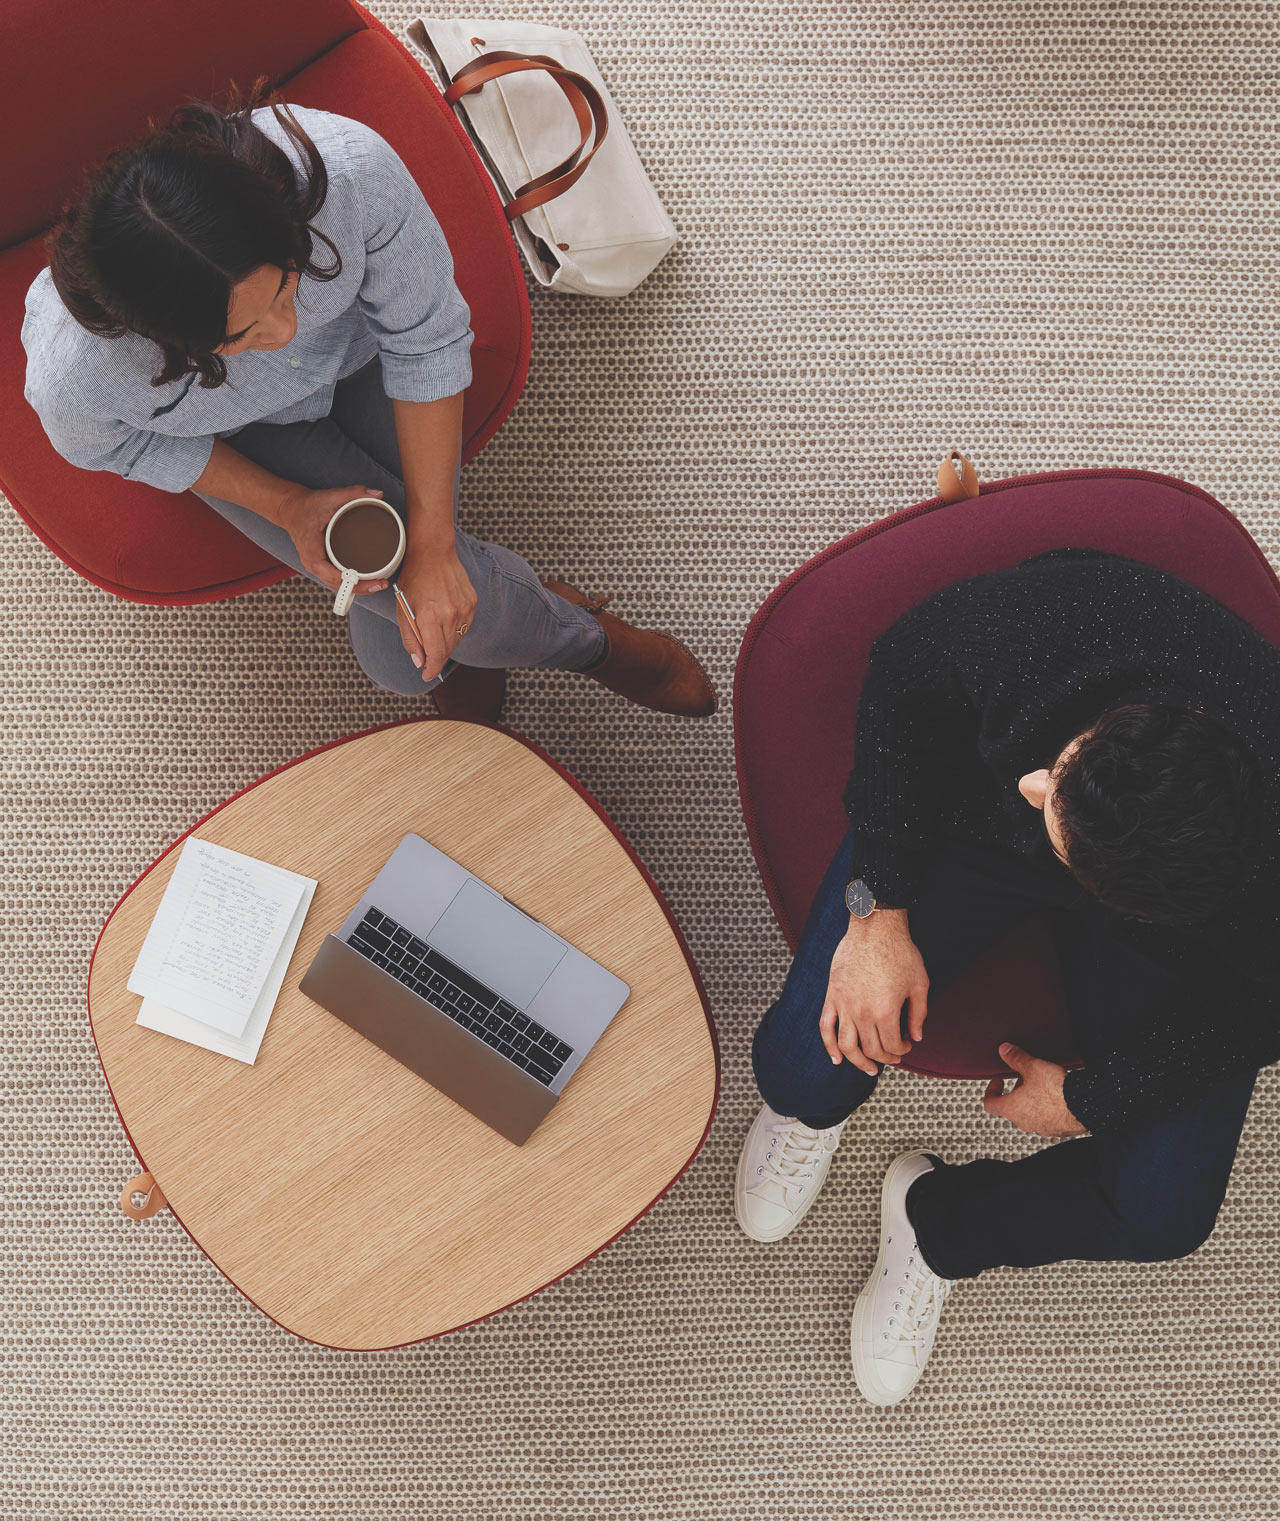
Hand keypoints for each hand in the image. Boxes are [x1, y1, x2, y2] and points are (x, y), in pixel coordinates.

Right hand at [275, 483, 390, 597]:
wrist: (290, 508)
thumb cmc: (306, 505)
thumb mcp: (329, 497)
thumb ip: (354, 493)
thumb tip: (378, 493)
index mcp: (313, 553)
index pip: (334, 577)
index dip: (354, 583)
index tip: (373, 582)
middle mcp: (313, 564)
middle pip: (339, 587)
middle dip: (361, 588)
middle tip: (383, 582)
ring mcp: (317, 567)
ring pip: (338, 586)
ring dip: (357, 588)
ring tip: (379, 583)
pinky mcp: (321, 565)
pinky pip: (337, 580)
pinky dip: (351, 582)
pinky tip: (366, 579)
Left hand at [394, 545, 477, 680]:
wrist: (433, 553)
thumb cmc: (413, 580)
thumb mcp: (403, 610)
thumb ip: (411, 639)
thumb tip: (419, 662)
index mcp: (430, 617)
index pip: (436, 655)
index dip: (432, 670)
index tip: (427, 675)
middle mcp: (450, 615)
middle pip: (447, 650)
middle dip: (436, 656)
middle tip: (426, 655)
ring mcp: (464, 609)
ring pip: (457, 640)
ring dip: (445, 641)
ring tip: (434, 628)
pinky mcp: (472, 603)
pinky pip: (464, 626)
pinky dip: (455, 628)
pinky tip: (445, 616)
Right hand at [819, 911, 928, 1076]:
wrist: (874, 928)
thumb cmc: (900, 952)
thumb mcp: (920, 984)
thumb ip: (919, 1014)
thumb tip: (916, 1037)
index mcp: (886, 1011)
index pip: (893, 1046)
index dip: (902, 1050)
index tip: (907, 1045)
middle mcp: (863, 1013)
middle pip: (872, 1049)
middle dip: (886, 1058)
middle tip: (893, 1056)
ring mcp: (844, 1006)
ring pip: (847, 1046)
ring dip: (858, 1062)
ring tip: (868, 1068)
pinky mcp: (832, 997)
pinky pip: (826, 1028)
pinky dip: (829, 1046)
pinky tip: (836, 1059)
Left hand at [983, 1042, 1087, 1137]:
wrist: (1085, 1106)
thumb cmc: (1057, 1090)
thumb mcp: (1033, 1067)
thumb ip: (1016, 1058)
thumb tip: (1004, 1050)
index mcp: (1012, 1108)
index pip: (990, 1104)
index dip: (991, 1091)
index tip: (998, 1081)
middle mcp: (1024, 1122)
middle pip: (1011, 1108)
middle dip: (1015, 1091)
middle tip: (1023, 1077)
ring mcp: (1041, 1128)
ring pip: (1029, 1114)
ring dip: (1031, 1100)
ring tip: (1041, 1085)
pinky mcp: (1057, 1130)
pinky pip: (1046, 1119)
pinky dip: (1047, 1109)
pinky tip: (1057, 1097)